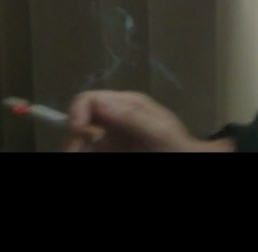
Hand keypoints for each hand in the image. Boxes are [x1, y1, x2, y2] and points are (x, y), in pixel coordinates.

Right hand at [64, 91, 226, 151]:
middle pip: (79, 120)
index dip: (77, 113)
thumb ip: (130, 117)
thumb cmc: (176, 145)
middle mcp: (113, 116)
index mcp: (126, 104)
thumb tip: (99, 103)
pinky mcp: (108, 149)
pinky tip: (85, 156)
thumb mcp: (158, 131)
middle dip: (72, 137)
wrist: (185, 158)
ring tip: (77, 156)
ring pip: (79, 139)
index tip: (80, 133)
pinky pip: (88, 149)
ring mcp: (109, 135)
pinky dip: (83, 151)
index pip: (89, 99)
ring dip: (74, 148)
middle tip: (74, 154)